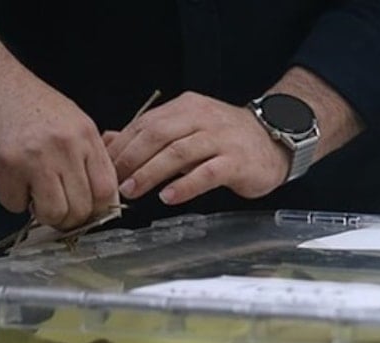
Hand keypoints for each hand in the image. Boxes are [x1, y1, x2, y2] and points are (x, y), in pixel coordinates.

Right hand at [0, 71, 118, 228]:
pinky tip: (10, 178)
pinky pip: (16, 205)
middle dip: (69, 218)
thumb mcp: (72, 121)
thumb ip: (89, 156)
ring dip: (43, 213)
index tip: (86, 213)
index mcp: (85, 135)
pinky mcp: (6, 166)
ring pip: (54, 213)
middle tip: (56, 207)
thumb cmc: (29, 103)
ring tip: (34, 194)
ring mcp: (36, 157)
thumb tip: (106, 198)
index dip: (98, 210)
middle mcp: (65, 147)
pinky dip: (13, 199)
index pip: (106, 190)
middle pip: (81, 208)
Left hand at [105, 91, 289, 205]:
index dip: (122, 146)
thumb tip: (107, 141)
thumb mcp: (186, 129)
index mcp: (186, 107)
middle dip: (131, 158)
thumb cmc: (226, 139)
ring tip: (133, 190)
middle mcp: (202, 118)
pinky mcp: (237, 162)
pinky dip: (185, 185)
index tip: (104, 167)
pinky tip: (168, 197)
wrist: (274, 141)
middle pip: (158, 134)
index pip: (146, 123)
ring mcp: (221, 139)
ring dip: (151, 172)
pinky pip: (207, 173)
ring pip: (179, 152)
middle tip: (114, 181)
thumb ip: (150, 134)